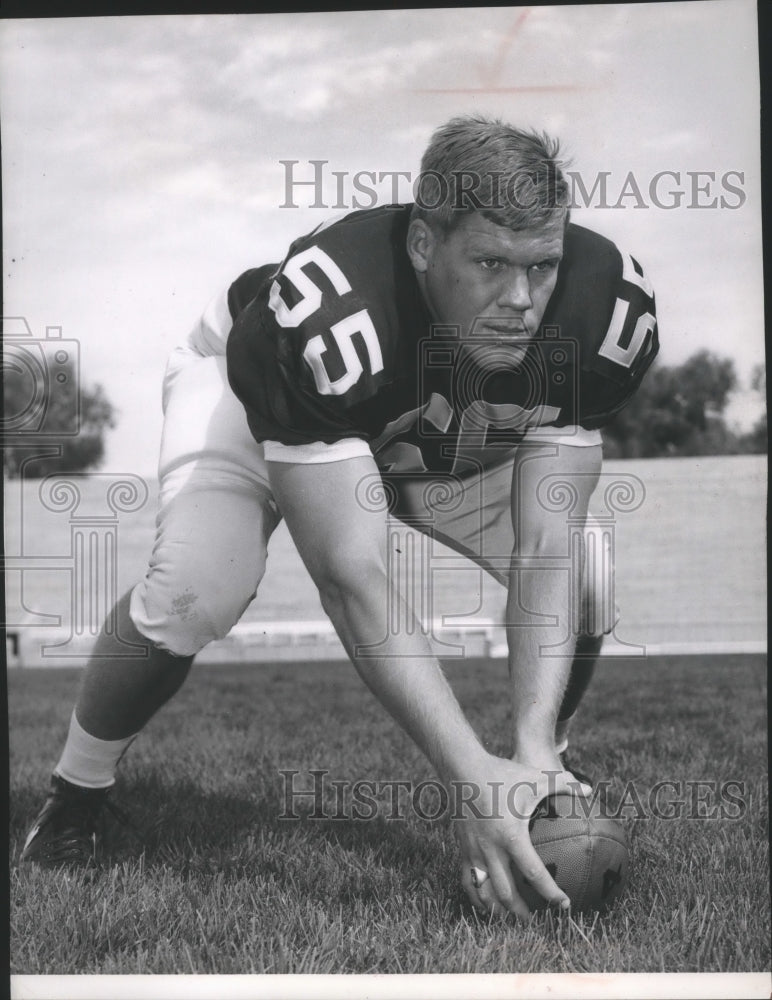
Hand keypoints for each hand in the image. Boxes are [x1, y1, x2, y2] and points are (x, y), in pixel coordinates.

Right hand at [452, 751, 589, 919]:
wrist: (461, 768)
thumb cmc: (500, 773)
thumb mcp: (534, 777)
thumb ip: (564, 784)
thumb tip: (589, 789)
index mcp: (511, 836)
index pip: (533, 873)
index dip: (550, 892)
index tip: (564, 905)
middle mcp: (491, 849)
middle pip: (505, 893)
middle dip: (521, 913)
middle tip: (535, 922)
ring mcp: (474, 850)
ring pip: (484, 892)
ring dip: (497, 910)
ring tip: (509, 919)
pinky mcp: (462, 848)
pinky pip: (466, 880)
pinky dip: (476, 896)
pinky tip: (484, 902)